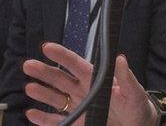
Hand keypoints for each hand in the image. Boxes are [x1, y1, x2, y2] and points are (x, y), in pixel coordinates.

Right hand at [22, 42, 158, 125]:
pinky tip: (32, 113)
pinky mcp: (76, 124)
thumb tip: (120, 59)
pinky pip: (57, 121)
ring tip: (29, 87)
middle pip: (60, 79)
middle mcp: (83, 91)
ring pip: (55, 98)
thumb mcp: (134, 92)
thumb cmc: (137, 106)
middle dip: (44, 72)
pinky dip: (43, 119)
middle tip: (29, 65)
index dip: (61, 55)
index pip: (75, 64)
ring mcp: (79, 108)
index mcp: (95, 79)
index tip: (47, 47)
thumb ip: (126, 77)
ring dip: (42, 93)